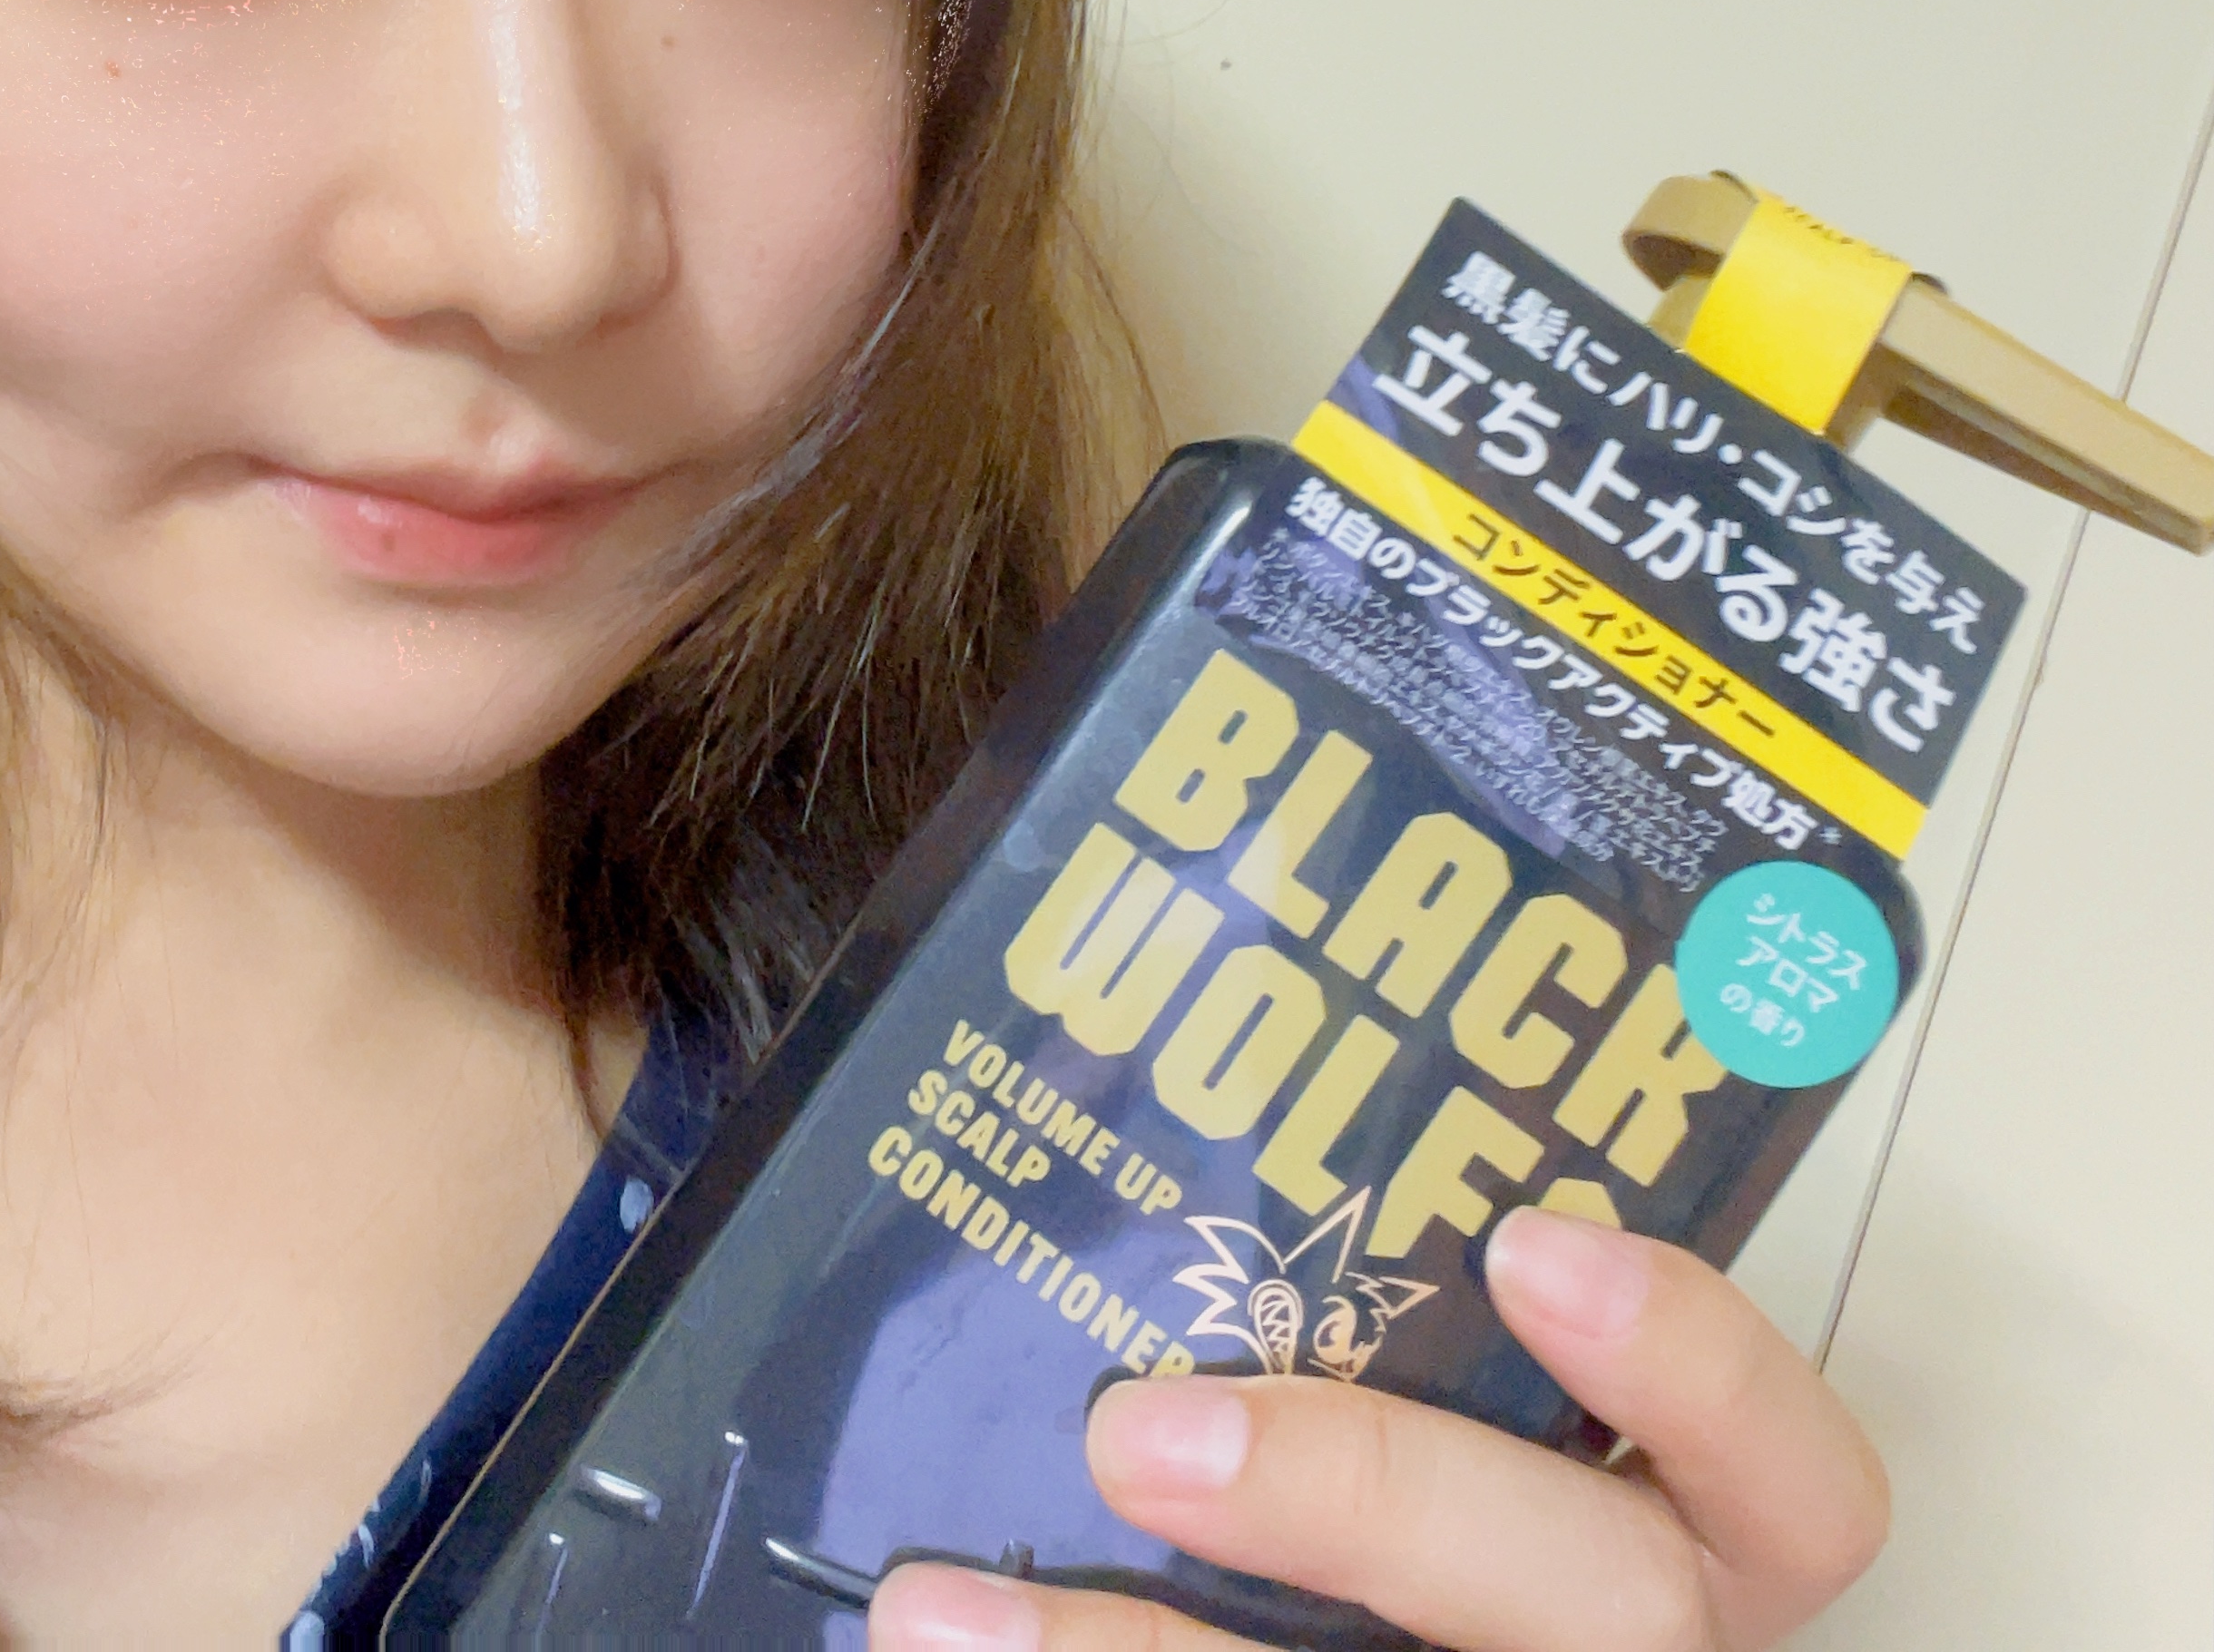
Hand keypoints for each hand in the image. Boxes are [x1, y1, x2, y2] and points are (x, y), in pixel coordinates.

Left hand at [866, 1207, 1885, 1650]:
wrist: (1351, 1624)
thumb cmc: (1389, 1492)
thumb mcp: (1442, 1389)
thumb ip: (1382, 1302)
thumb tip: (1157, 1130)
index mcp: (1676, 1555)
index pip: (1797, 1491)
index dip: (1697, 1368)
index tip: (1532, 1235)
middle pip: (1594, 1605)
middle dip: (1369, 1496)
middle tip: (1137, 1429)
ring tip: (933, 1609)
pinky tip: (936, 1650)